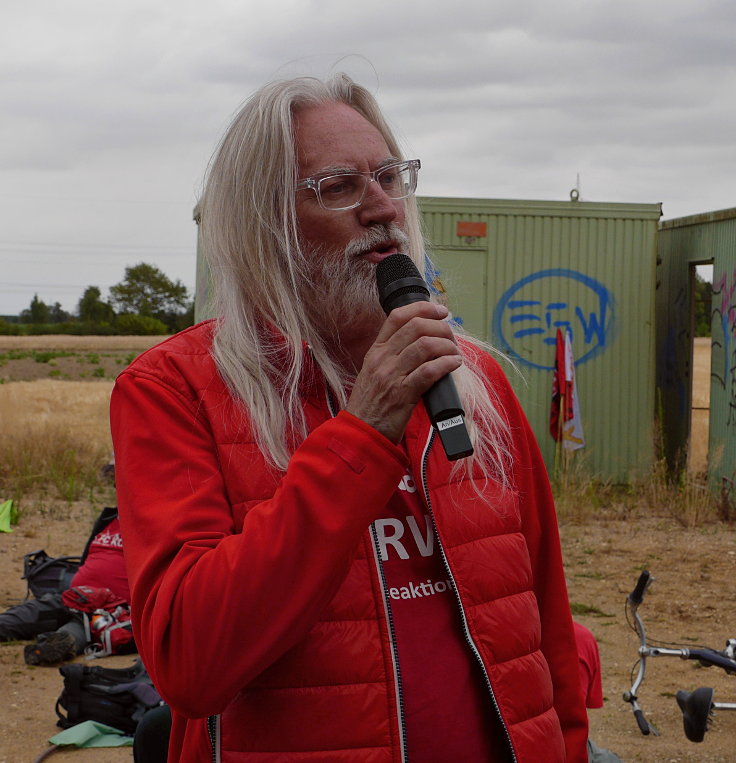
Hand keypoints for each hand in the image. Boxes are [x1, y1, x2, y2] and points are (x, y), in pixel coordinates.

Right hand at [346, 302, 461, 442]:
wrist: (360, 432)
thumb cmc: (371, 404)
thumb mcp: (374, 372)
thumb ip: (393, 356)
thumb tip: (424, 343)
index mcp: (376, 350)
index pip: (398, 316)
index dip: (423, 307)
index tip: (441, 311)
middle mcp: (383, 358)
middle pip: (417, 326)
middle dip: (441, 328)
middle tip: (451, 339)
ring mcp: (392, 375)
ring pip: (425, 345)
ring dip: (447, 346)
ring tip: (454, 354)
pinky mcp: (403, 394)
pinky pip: (429, 371)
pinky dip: (446, 364)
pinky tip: (454, 365)